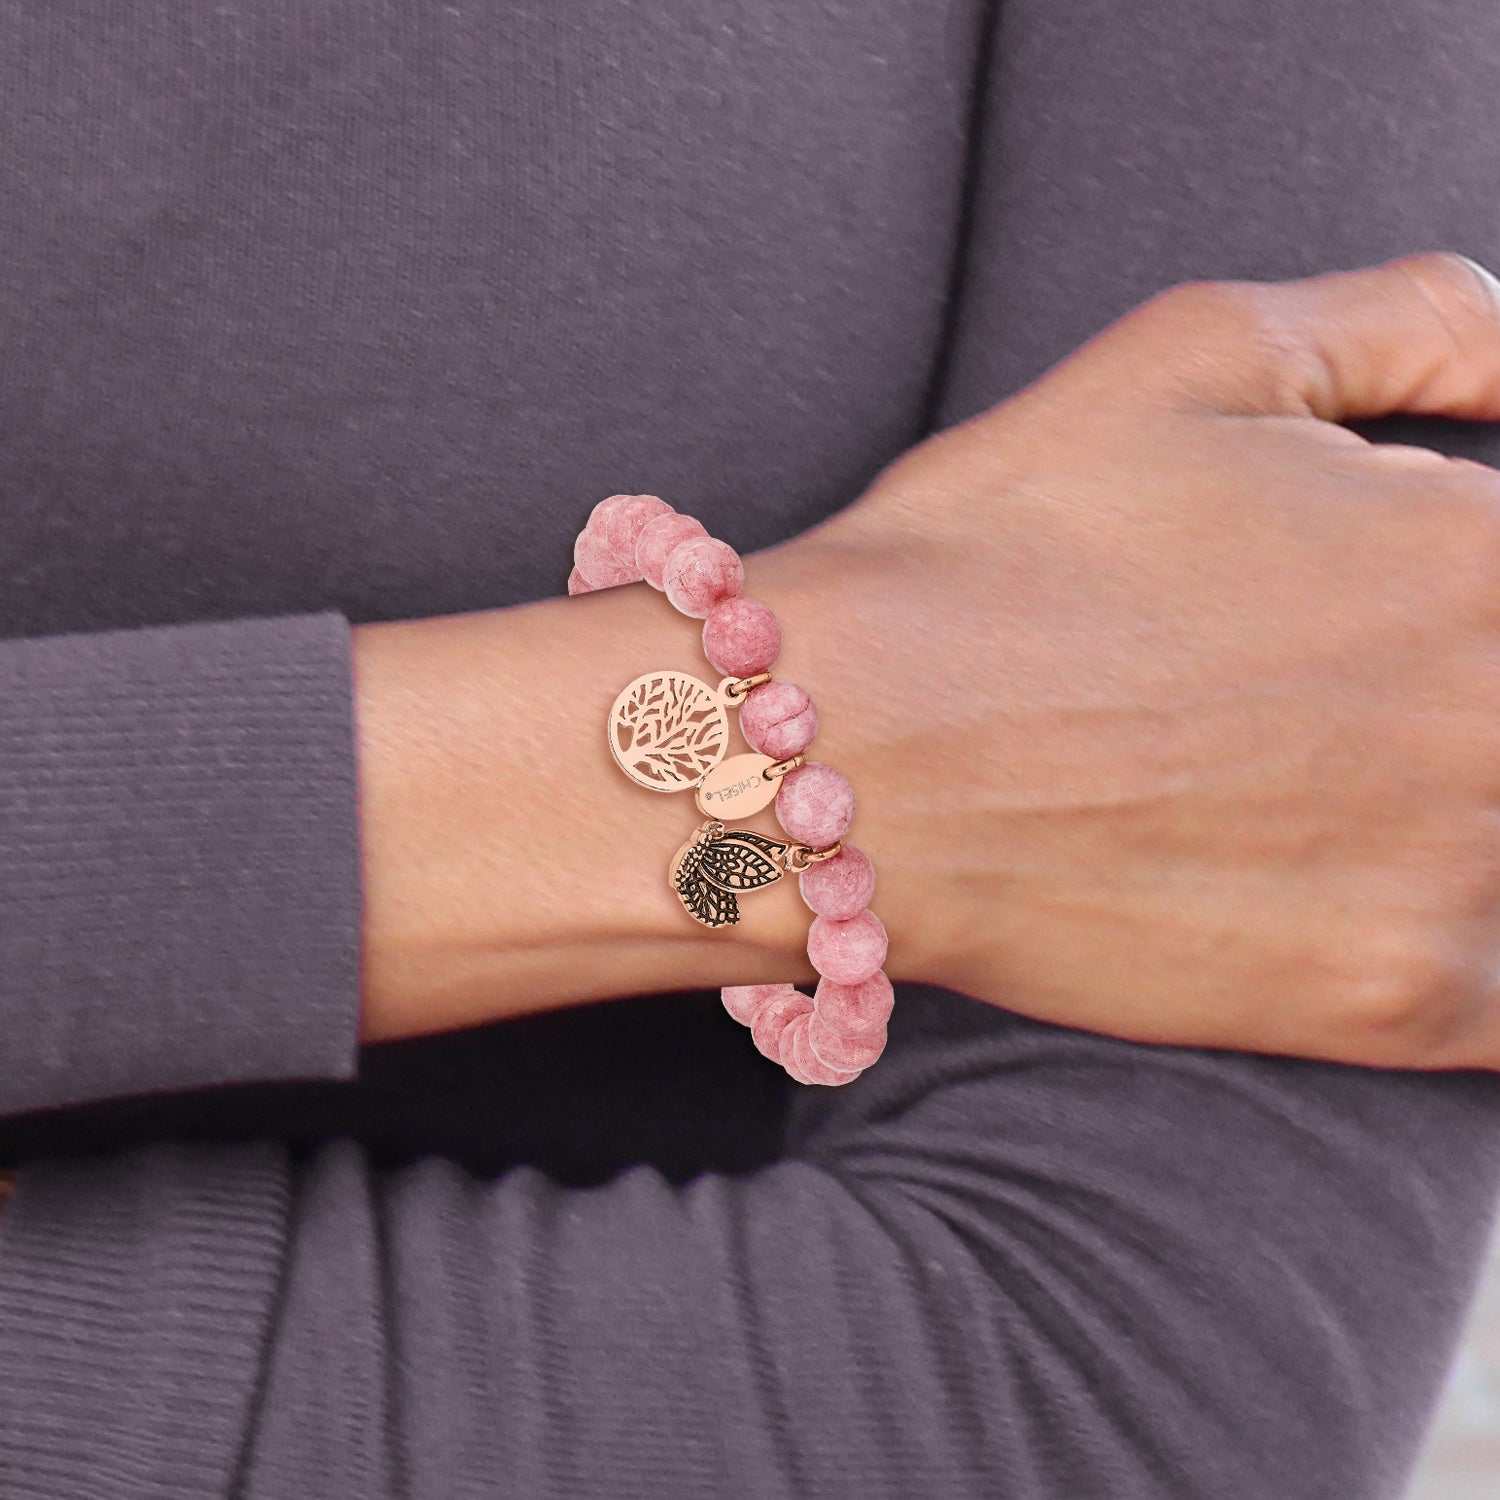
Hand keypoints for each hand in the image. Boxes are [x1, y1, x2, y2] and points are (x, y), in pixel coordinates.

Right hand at [751, 252, 1499, 1069]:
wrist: (841, 756)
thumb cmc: (993, 547)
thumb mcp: (1199, 353)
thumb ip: (1423, 319)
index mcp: (1480, 548)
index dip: (1472, 592)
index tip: (1388, 619)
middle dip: (1458, 693)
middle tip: (1301, 702)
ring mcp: (1461, 872)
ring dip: (1461, 810)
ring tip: (1311, 782)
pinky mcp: (1392, 1000)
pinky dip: (1473, 946)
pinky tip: (1364, 890)